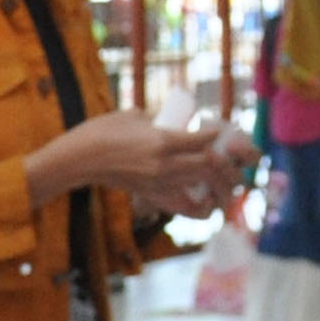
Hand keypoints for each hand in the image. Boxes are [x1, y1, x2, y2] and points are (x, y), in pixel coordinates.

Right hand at [31, 110, 246, 212]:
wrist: (79, 160)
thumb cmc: (102, 131)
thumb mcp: (134, 115)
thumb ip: (157, 118)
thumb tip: (172, 121)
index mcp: (163, 141)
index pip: (203, 141)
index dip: (217, 137)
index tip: (220, 134)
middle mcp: (166, 165)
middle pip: (209, 167)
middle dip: (229, 168)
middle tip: (240, 167)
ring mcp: (158, 182)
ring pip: (199, 187)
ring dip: (218, 188)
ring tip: (231, 188)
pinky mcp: (150, 194)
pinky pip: (181, 203)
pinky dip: (197, 205)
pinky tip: (206, 205)